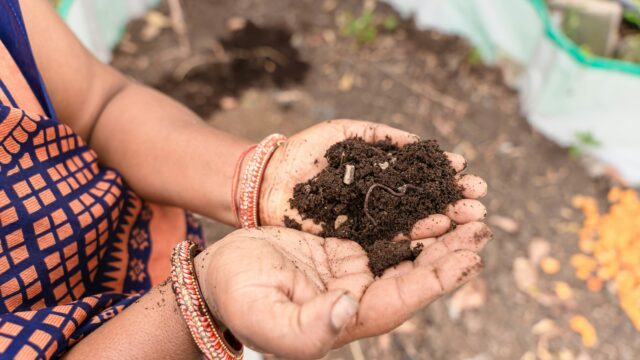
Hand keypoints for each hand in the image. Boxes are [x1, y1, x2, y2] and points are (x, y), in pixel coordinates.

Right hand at [195, 224, 491, 358]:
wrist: (217, 276)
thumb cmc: (239, 300)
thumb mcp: (269, 319)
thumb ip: (310, 325)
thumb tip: (352, 307)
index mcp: (350, 318)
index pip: (406, 298)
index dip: (440, 278)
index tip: (472, 256)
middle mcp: (359, 296)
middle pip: (414, 272)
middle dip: (449, 249)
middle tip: (480, 223)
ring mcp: (350, 269)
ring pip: (402, 248)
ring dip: (433, 229)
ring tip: (463, 207)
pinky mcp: (339, 246)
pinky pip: (379, 228)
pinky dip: (403, 214)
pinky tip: (422, 198)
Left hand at [260, 120, 487, 237]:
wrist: (268, 178)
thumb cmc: (305, 152)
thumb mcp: (346, 133)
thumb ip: (381, 136)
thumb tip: (418, 142)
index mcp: (380, 178)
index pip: (420, 179)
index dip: (443, 177)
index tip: (466, 172)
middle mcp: (380, 204)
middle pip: (423, 205)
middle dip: (453, 203)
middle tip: (480, 200)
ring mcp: (368, 226)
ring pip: (411, 226)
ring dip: (443, 222)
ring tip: (471, 218)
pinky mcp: (353, 245)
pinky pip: (386, 243)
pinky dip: (413, 240)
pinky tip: (438, 233)